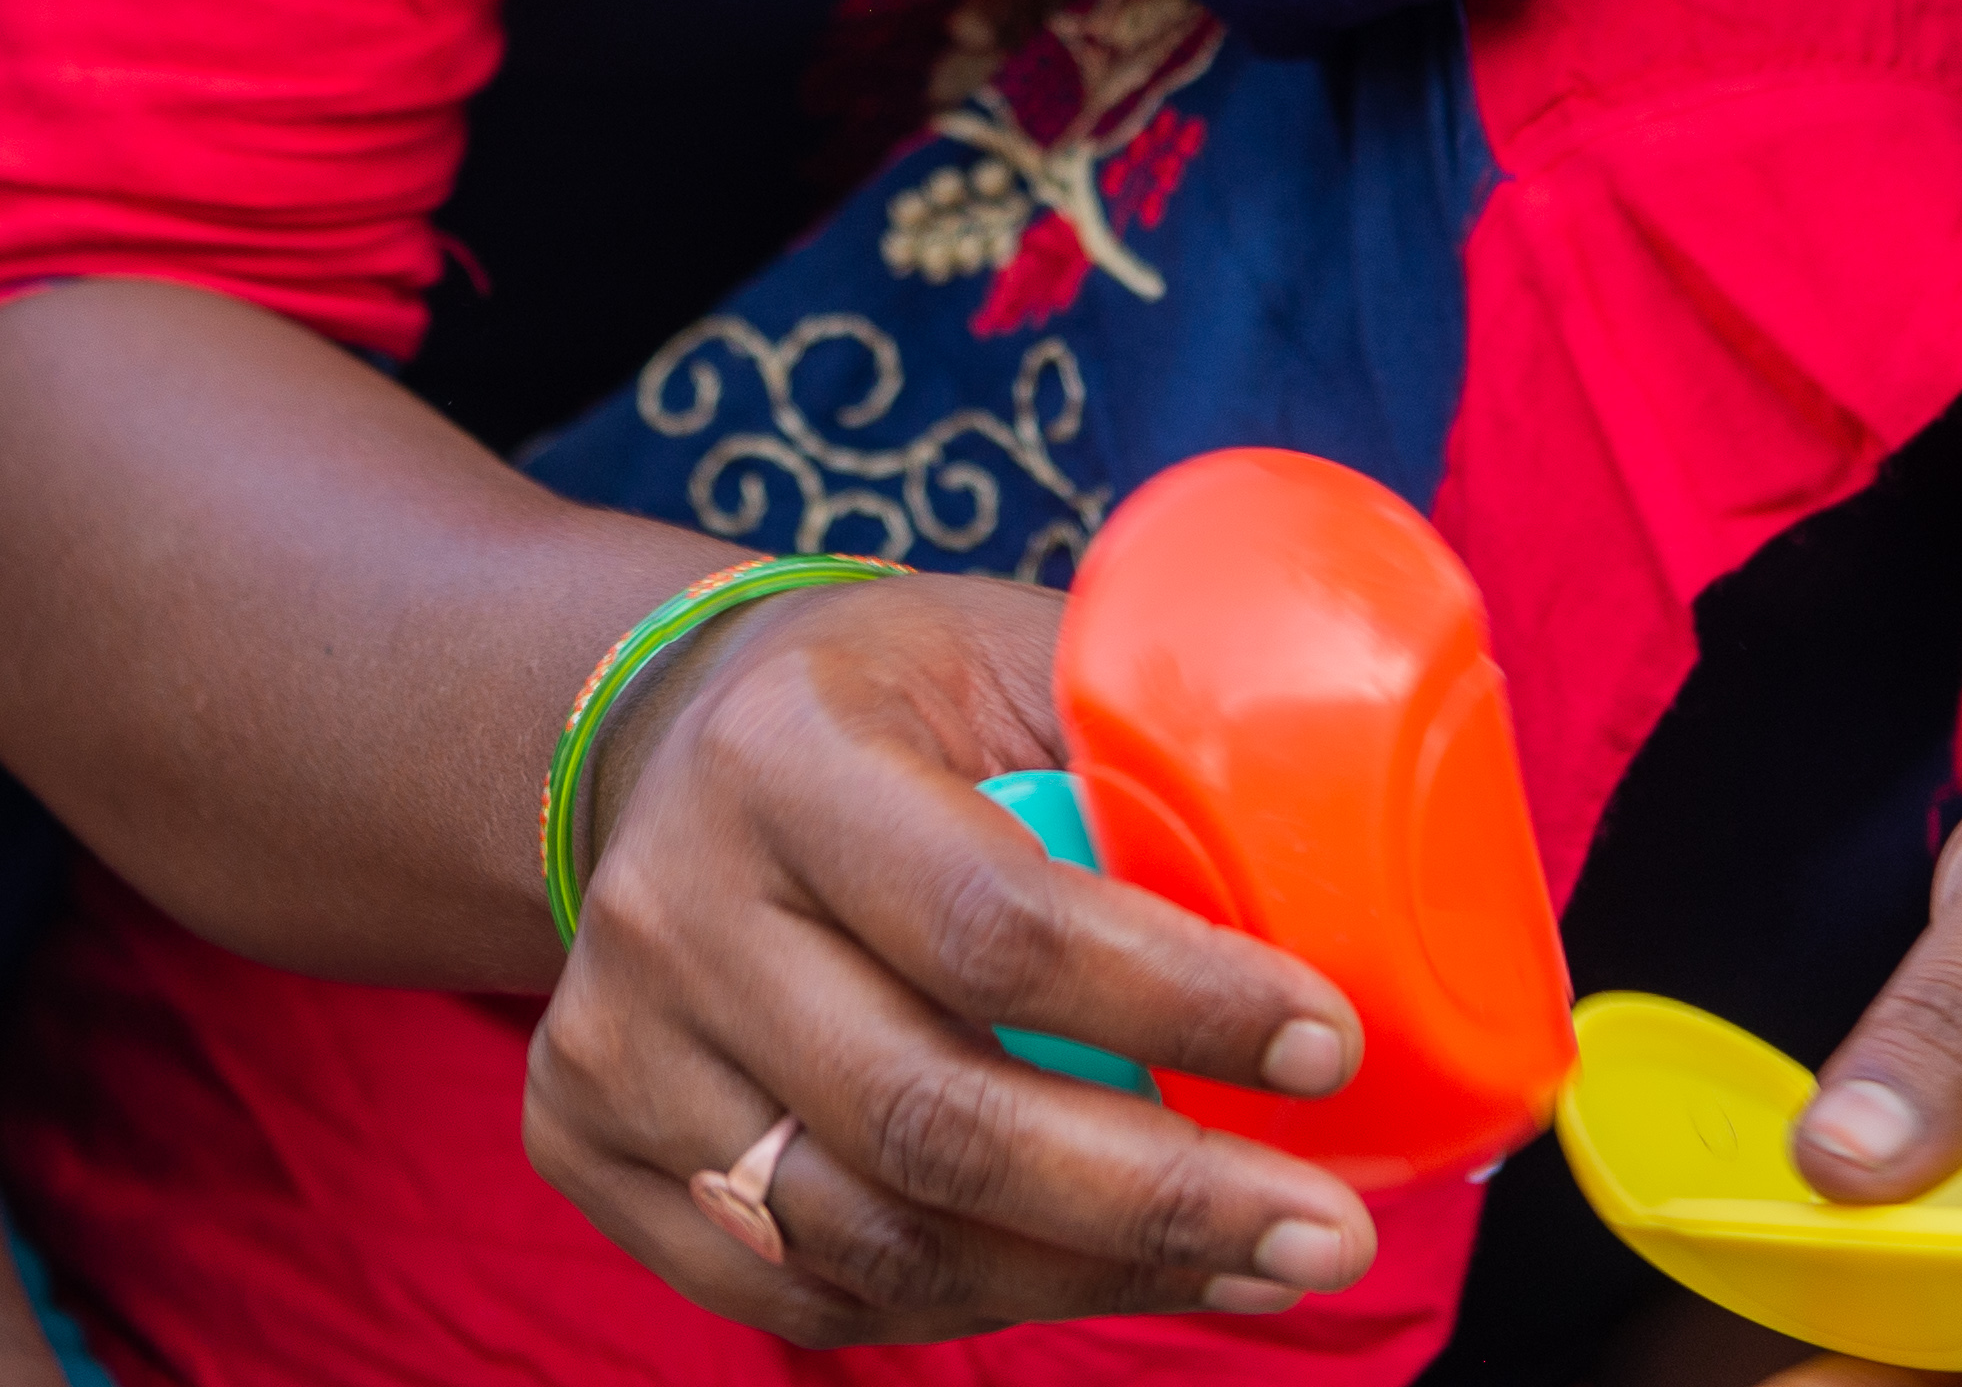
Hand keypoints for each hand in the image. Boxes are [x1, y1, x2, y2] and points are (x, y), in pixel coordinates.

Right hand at [515, 570, 1391, 1345]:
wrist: (670, 735)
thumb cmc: (896, 701)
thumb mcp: (1010, 657)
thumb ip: (1149, 753)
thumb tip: (1375, 887)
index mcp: (783, 753)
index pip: (991, 918)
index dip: (1173, 1003)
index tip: (1327, 1046)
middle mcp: (672, 902)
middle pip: (929, 1117)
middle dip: (1158, 1201)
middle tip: (1326, 1234)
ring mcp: (613, 1040)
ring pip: (872, 1236)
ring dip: (1087, 1274)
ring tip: (1244, 1262)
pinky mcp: (586, 1145)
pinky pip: (802, 1289)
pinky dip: (964, 1302)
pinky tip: (1089, 1272)